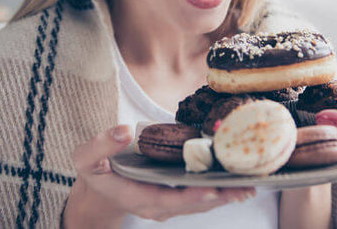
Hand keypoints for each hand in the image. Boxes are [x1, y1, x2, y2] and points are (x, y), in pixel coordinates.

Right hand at [62, 125, 255, 227]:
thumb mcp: (87, 156)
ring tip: (249, 186)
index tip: (211, 188)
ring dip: (224, 195)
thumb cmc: (94, 169)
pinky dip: (219, 190)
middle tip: (244, 188)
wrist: (98, 188)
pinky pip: (199, 197)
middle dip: (218, 196)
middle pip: (190, 203)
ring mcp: (166, 204)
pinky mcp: (174, 198)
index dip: (189, 195)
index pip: (166, 199)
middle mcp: (154, 205)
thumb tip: (122, 130)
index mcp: (135, 195)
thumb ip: (101, 144)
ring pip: (198, 203)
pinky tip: (238, 181)